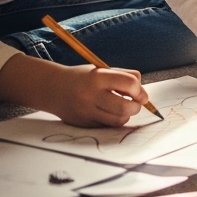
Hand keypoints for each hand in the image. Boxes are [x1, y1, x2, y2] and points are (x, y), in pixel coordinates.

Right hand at [0, 53, 149, 127]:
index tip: (142, 94)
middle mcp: (92, 95)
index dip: (140, 90)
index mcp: (99, 77)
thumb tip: (142, 92)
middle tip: (137, 104)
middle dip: (137, 106)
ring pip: (118, 120)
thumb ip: (124, 76)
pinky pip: (106, 126)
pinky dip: (113, 121)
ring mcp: (86, 112)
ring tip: (124, 109)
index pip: (129, 84)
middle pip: (125, 107)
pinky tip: (111, 113)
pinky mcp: (83, 124)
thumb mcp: (103, 70)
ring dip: (127, 116)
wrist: (53, 88)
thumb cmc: (84, 77)